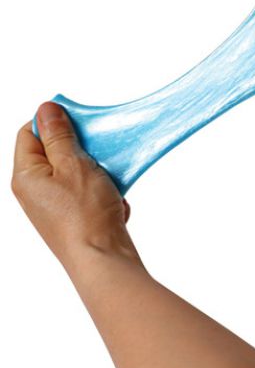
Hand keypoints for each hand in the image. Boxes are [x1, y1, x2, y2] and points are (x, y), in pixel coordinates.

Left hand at [12, 102, 133, 265]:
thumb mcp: (74, 164)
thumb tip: (45, 108)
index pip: (29, 133)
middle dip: (83, 149)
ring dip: (98, 171)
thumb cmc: (86, 215)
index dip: (54, 123)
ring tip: (110, 178)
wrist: (103, 259)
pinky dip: (105, 191)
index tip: (81, 122)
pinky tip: (115, 200)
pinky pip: (89, 193)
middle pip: (55, 152)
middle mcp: (35, 191)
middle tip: (100, 149)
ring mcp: (55, 206)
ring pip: (77, 172)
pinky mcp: (75, 217)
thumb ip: (59, 135)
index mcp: (26, 176)